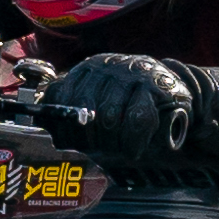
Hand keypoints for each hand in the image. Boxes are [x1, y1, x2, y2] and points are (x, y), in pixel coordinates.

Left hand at [46, 53, 198, 162]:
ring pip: (110, 118)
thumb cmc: (132, 103)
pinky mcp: (156, 85)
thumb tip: (44, 123)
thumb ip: (72, 108)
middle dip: (91, 141)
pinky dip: (133, 142)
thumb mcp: (101, 99)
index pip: (62, 99)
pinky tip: (134, 150)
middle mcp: (107, 65)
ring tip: (120, 152)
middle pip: (85, 112)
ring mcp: (132, 73)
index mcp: (88, 68)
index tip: (70, 146)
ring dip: (114, 144)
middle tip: (101, 153)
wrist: (175, 94)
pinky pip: (137, 120)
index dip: (63, 128)